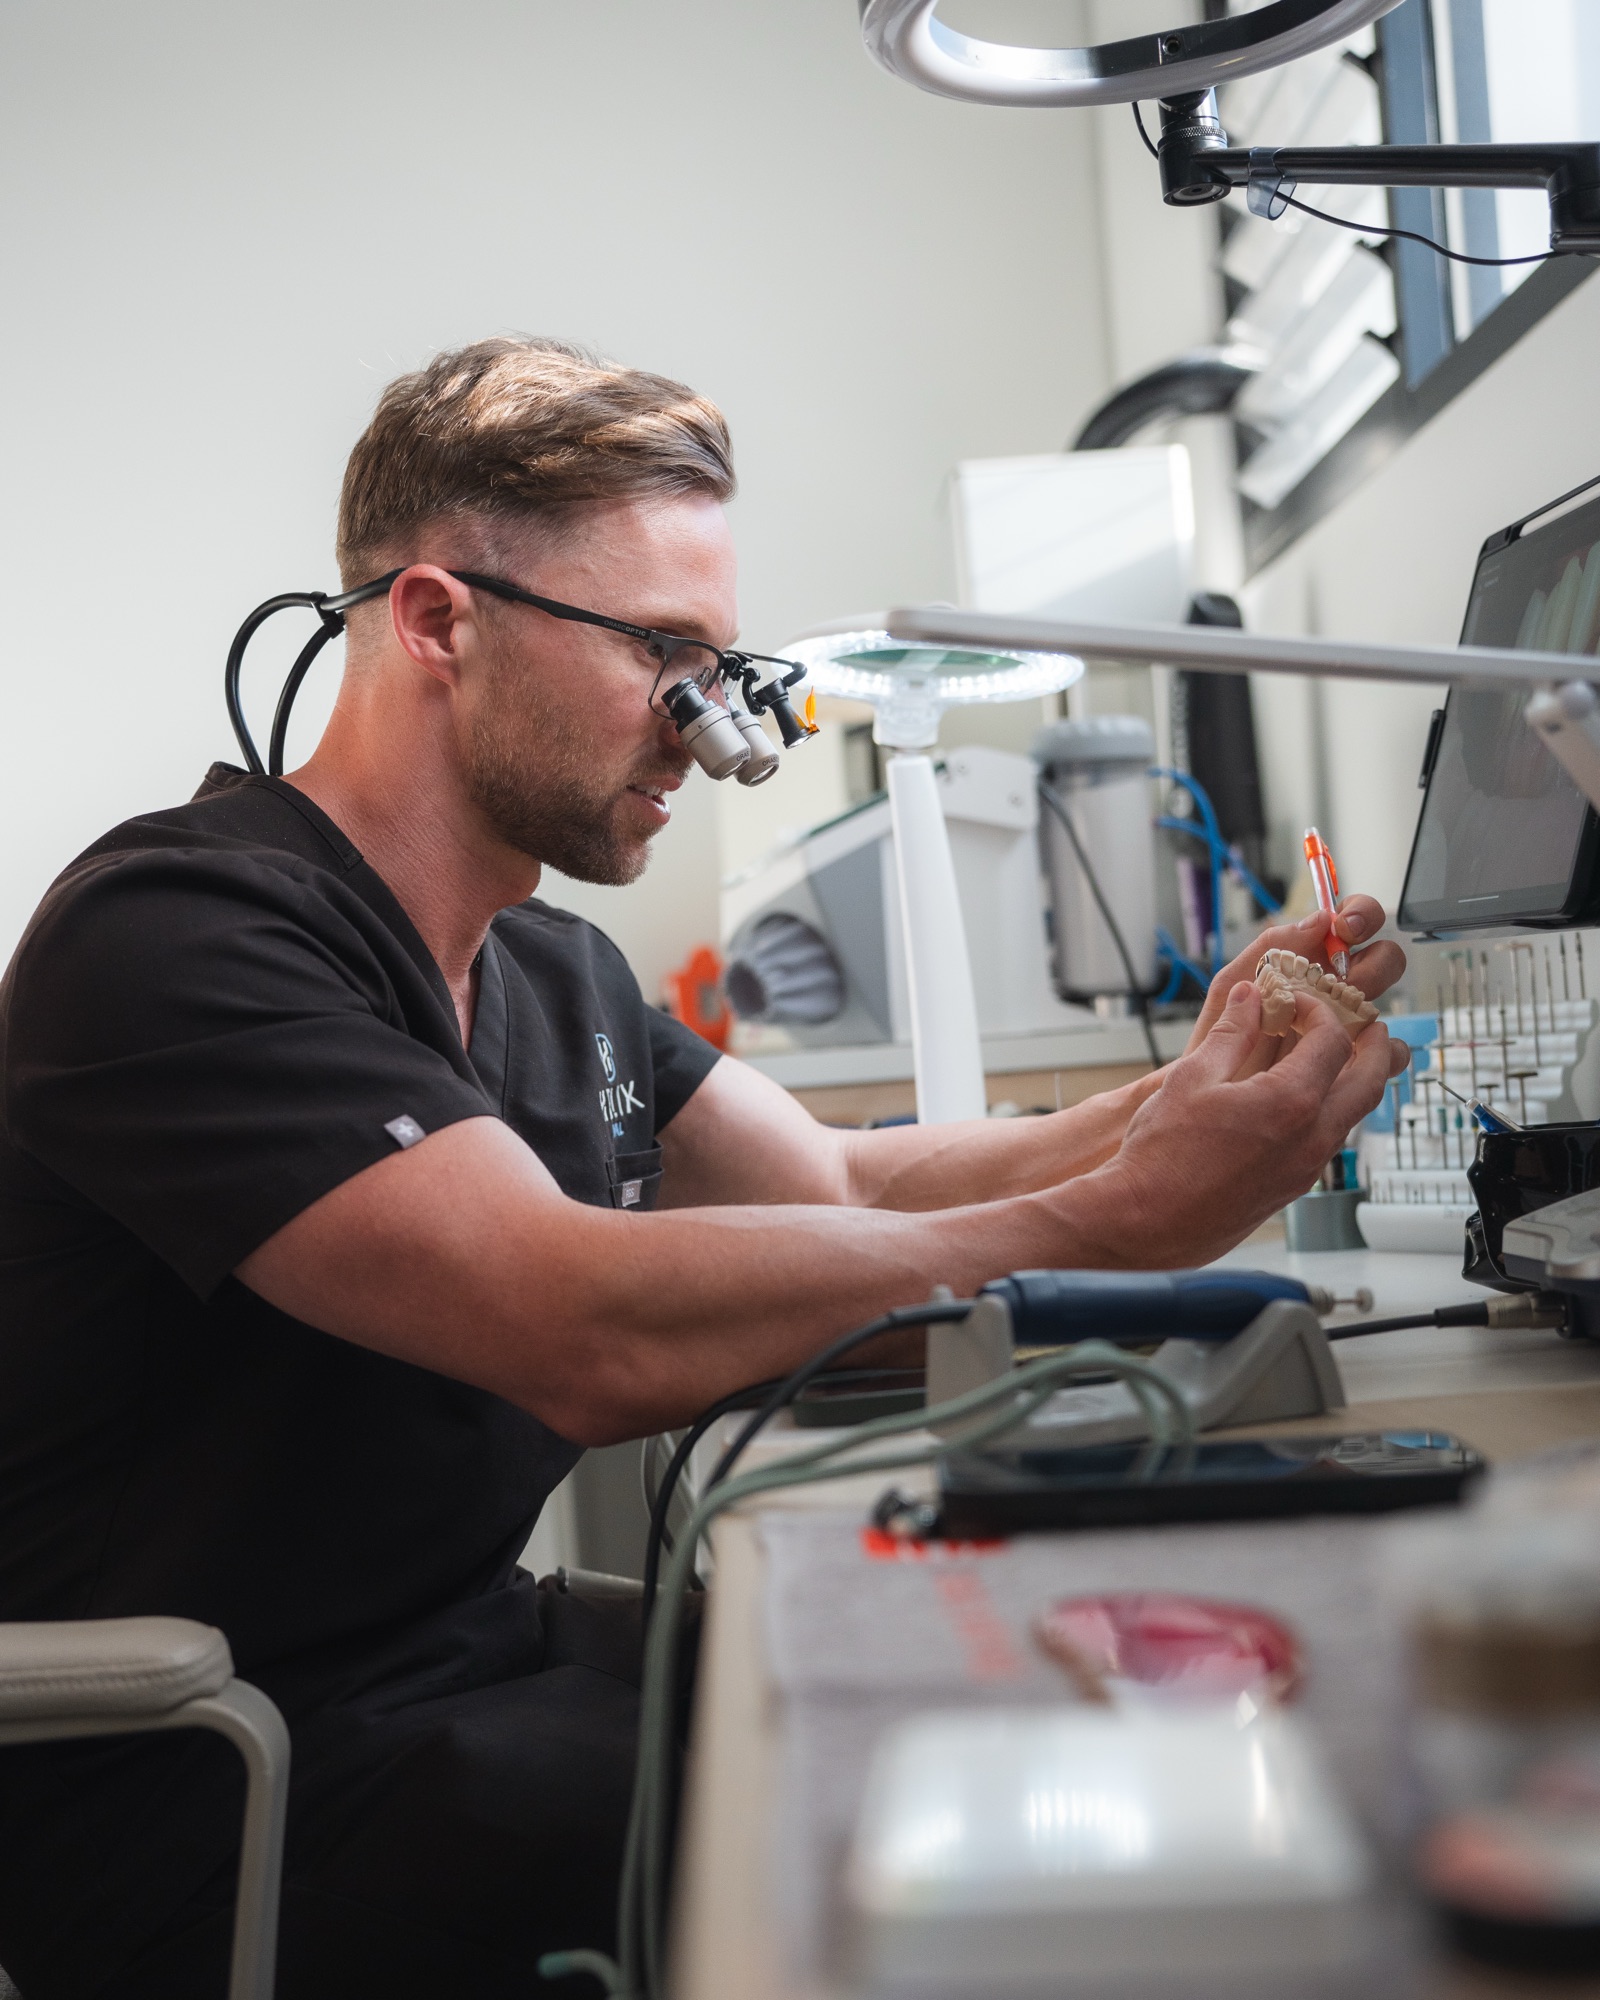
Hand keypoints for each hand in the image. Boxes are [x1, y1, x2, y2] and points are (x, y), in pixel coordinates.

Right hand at [1068, 979, 1394, 1267]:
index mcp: (1290, 1103)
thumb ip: (1230, 1033)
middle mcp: (1311, 1138)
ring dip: (1354, 1079)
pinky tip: (1299, 1100)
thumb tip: (1248, 999)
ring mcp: (1306, 1168)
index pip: (1332, 1040)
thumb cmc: (1161, 1157)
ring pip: (1354, 1114)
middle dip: (1374, 1046)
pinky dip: (1331, 1109)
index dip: (1318, 1011)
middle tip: (1366, 1024)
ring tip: (1334, 1058)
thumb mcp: (1192, 1078)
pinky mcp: (1293, 1188)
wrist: (1146, 1222)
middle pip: (1370, 1081)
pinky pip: (1330, 1140)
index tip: (1295, 1003)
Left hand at [1184, 895, 1407, 1076]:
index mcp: (1306, 961)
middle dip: (1373, 958)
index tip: (1344, 927)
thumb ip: (1268, 948)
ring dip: (1371, 1001)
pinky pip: (1388, 1052)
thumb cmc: (1214, 1042)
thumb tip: (1318, 920)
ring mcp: (1346, 1024)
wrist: (1210, 1104)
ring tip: (1339, 1016)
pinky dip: (1386, 1051)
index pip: (1351, 922)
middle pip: (1381, 957)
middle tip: (1343, 974)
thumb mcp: (1231, 988)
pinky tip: (1360, 1051)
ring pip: (1386, 999)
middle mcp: (1332, 989)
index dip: (1359, 915)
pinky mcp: (1355, 1063)